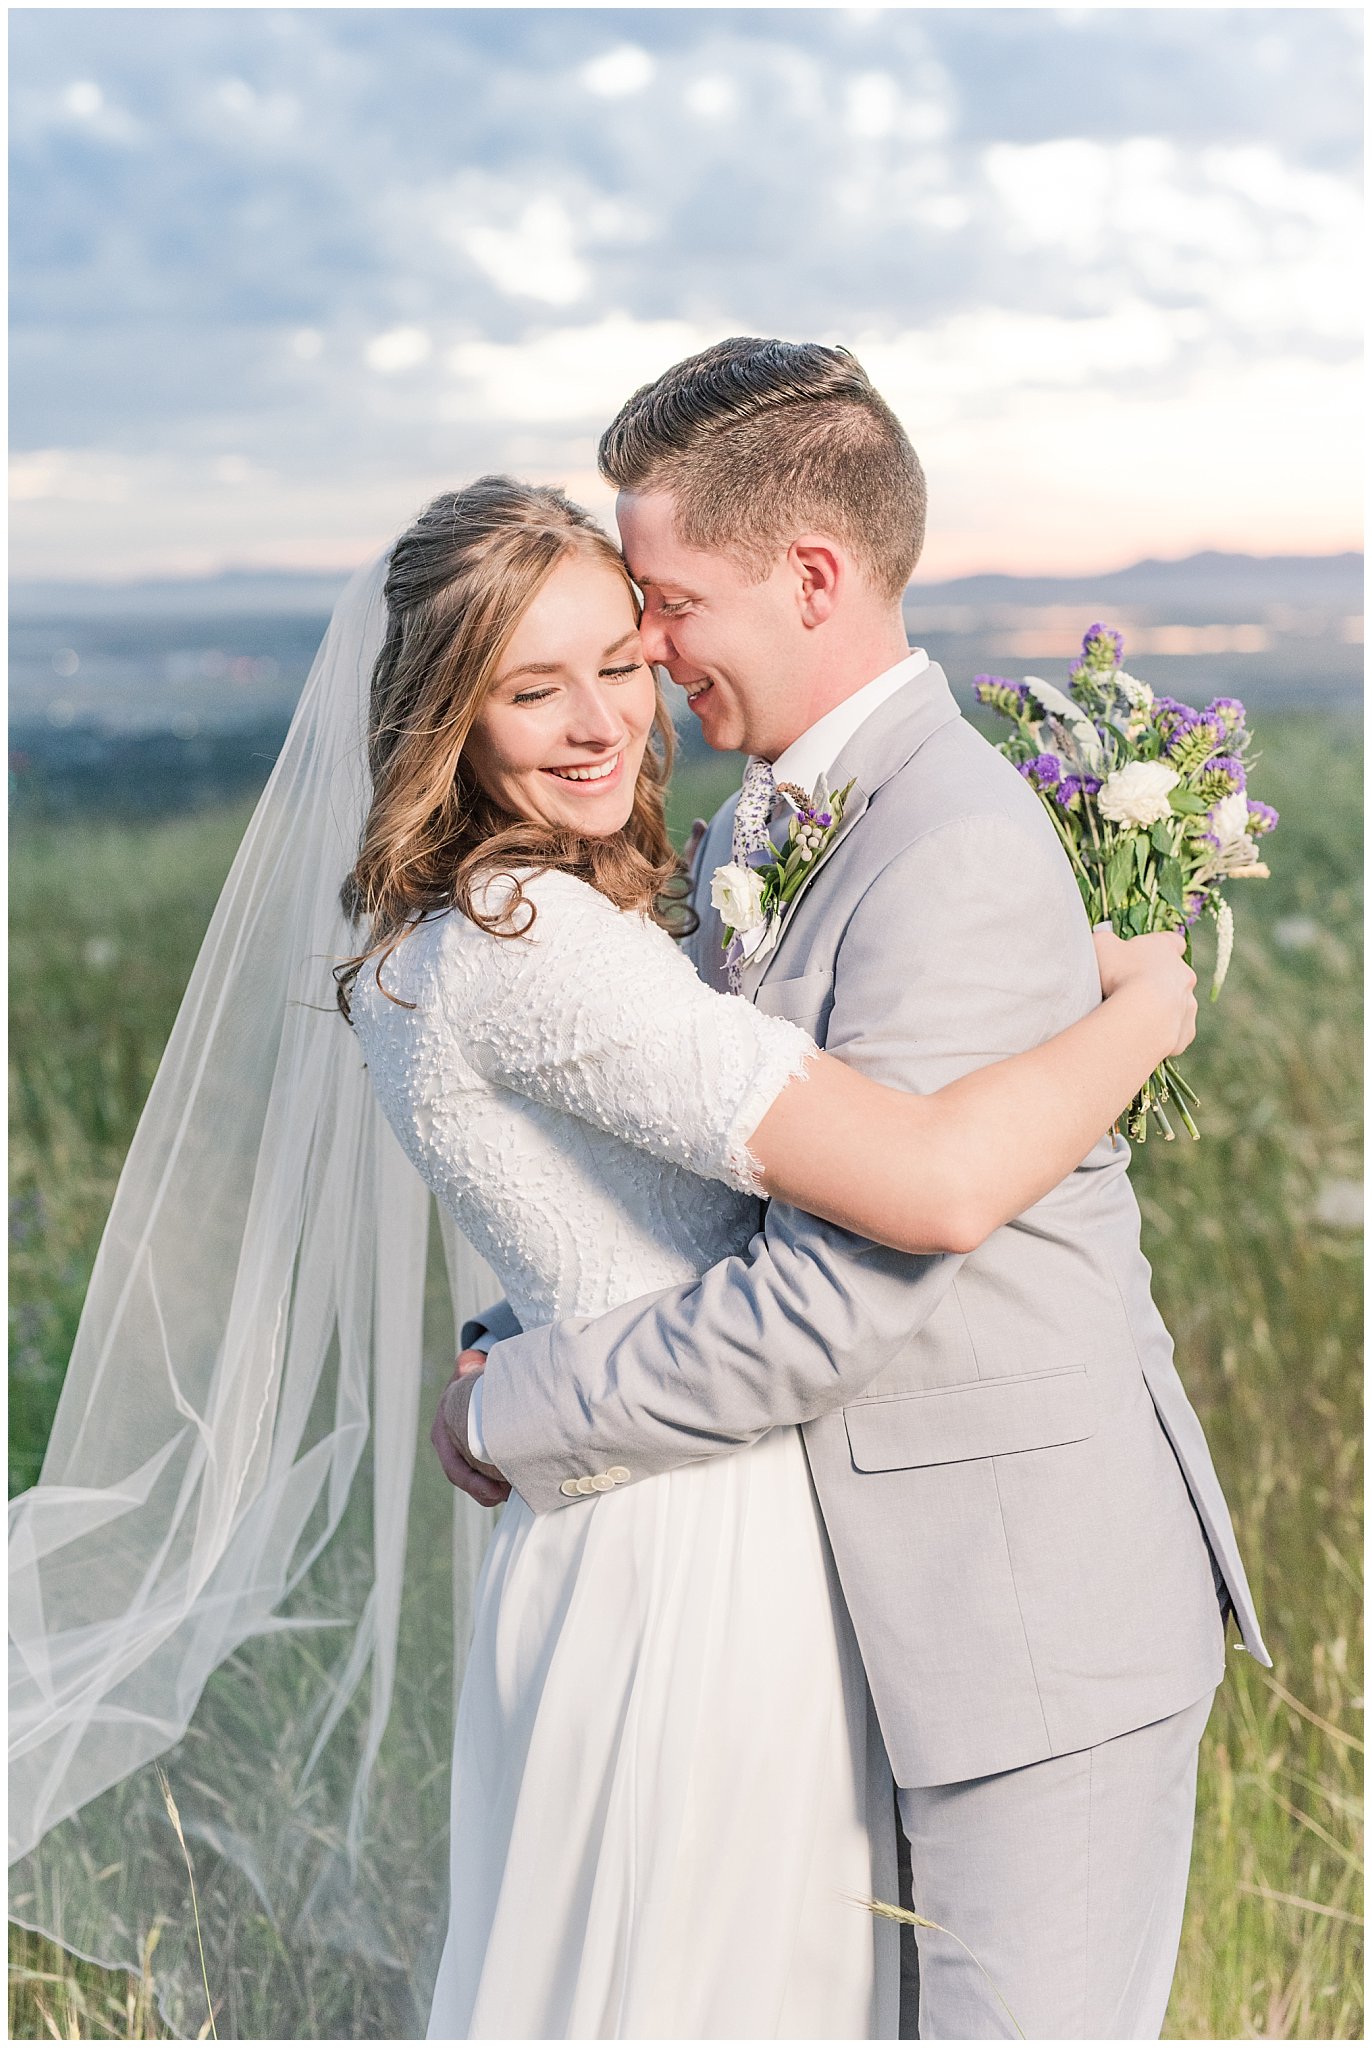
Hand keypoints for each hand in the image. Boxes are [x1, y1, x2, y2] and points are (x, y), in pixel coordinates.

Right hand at [430, 1349, 509, 1507]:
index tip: (494, 1491)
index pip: (453, 1466)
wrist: (473, 1379)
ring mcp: (464, 1454)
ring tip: (518, 1492)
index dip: (472, 1482)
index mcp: (443, 1433)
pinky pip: (487, 1475)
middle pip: (466, 1480)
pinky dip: (501, 1483)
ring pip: (477, 1482)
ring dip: (495, 1491)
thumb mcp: (467, 1371)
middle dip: (486, 1493)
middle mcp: (451, 1447)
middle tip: (510, 1495)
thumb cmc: (471, 1378)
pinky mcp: (479, 1457)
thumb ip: (467, 1365)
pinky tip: (520, 1484)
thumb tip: (467, 1362)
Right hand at [1093, 926, 1197, 1056]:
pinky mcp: (1185, 1032)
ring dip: (1160, 1010)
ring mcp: (1188, 1004)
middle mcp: (1184, 975)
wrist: (1141, 1014)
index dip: (1160, 947)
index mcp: (1165, 949)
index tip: (1145, 955)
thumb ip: (1105, 940)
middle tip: (1131, 992)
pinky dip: (1161, 1034)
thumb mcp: (1101, 945)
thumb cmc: (1120, 973)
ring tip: (1134, 1019)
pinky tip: (1142, 1037)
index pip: (1172, 942)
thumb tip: (1105, 942)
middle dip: (1157, 983)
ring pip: (1177, 1005)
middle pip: (1175, 975)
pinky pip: (1175, 1033)